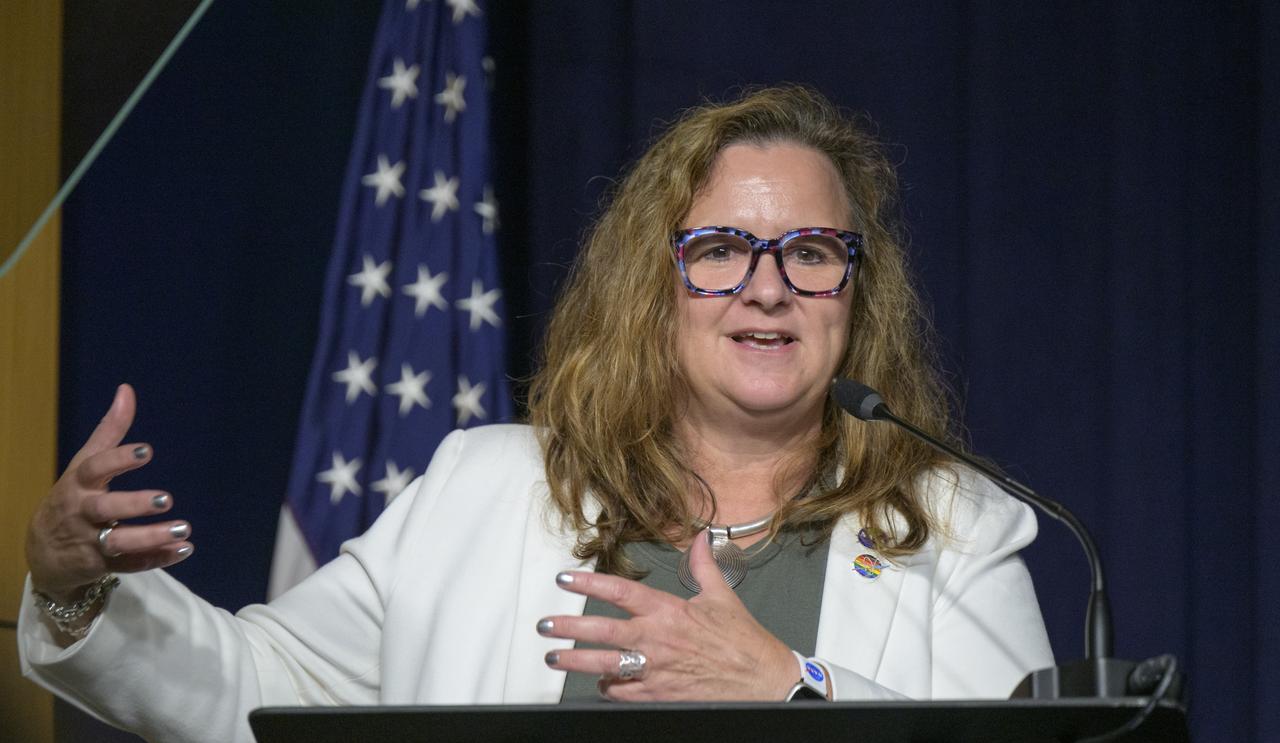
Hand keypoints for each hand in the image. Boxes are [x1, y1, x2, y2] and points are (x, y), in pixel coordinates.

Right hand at [25, 384, 192, 601]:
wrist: (42, 551)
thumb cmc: (72, 497)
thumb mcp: (84, 463)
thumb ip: (109, 430)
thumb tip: (126, 389)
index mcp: (79, 484)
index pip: (95, 468)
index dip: (119, 459)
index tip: (148, 451)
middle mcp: (83, 513)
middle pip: (105, 508)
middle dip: (134, 504)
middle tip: (167, 498)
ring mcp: (91, 541)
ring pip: (120, 542)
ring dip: (152, 537)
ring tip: (185, 529)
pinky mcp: (102, 565)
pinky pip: (131, 565)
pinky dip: (157, 558)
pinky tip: (184, 549)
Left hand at [539, 530, 798, 700]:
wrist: (764, 682)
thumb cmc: (744, 642)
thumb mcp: (722, 597)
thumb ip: (703, 566)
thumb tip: (700, 538)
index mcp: (669, 611)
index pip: (620, 591)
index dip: (589, 583)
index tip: (565, 580)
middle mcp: (657, 640)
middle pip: (601, 631)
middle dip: (568, 628)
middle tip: (544, 626)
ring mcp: (655, 670)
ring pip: (604, 665)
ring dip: (575, 662)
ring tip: (554, 657)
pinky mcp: (660, 696)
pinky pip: (623, 693)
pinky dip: (608, 688)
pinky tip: (601, 684)